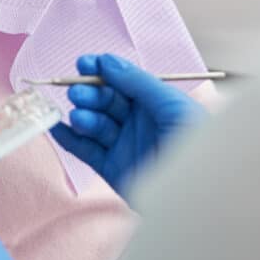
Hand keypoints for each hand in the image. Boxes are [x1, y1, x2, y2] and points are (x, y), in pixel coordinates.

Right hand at [50, 54, 204, 200]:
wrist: (202, 197)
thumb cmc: (198, 147)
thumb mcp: (173, 107)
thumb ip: (138, 83)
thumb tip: (107, 62)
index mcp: (155, 103)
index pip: (123, 80)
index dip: (102, 71)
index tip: (84, 63)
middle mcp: (138, 121)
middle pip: (104, 100)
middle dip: (89, 93)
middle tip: (78, 93)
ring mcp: (124, 144)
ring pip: (94, 123)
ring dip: (82, 116)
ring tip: (80, 117)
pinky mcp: (112, 168)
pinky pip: (85, 150)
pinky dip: (68, 138)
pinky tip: (57, 128)